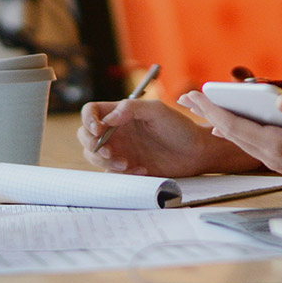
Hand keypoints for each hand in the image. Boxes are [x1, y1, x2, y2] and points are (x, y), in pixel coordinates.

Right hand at [77, 98, 256, 177]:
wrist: (196, 152)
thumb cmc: (179, 126)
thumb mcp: (157, 111)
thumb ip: (131, 108)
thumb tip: (108, 118)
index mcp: (121, 112)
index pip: (91, 111)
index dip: (88, 119)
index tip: (98, 130)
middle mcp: (117, 130)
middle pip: (85, 135)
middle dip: (92, 145)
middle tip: (109, 152)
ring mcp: (121, 149)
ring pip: (94, 156)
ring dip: (105, 161)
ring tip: (126, 164)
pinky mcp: (127, 167)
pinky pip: (112, 173)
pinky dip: (122, 174)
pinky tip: (142, 170)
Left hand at [176, 89, 281, 199]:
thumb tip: (280, 100)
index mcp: (277, 145)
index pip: (235, 125)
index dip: (213, 109)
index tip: (194, 95)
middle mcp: (271, 155)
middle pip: (231, 132)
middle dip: (208, 112)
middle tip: (186, 96)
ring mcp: (276, 160)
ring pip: (239, 139)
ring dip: (219, 121)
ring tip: (203, 108)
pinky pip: (250, 143)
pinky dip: (236, 130)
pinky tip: (231, 126)